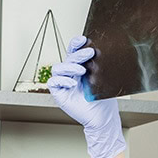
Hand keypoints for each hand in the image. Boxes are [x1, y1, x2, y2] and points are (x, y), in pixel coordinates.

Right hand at [47, 35, 125, 157]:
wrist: (102, 117)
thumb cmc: (103, 100)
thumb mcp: (104, 80)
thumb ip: (100, 66)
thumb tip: (103, 51)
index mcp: (81, 68)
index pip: (74, 52)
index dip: (76, 44)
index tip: (83, 39)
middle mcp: (70, 74)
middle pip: (68, 58)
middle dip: (78, 54)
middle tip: (89, 53)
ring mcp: (64, 83)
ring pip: (58, 68)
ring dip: (69, 66)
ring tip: (82, 71)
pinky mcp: (59, 93)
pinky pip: (53, 82)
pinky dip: (62, 80)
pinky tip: (73, 84)